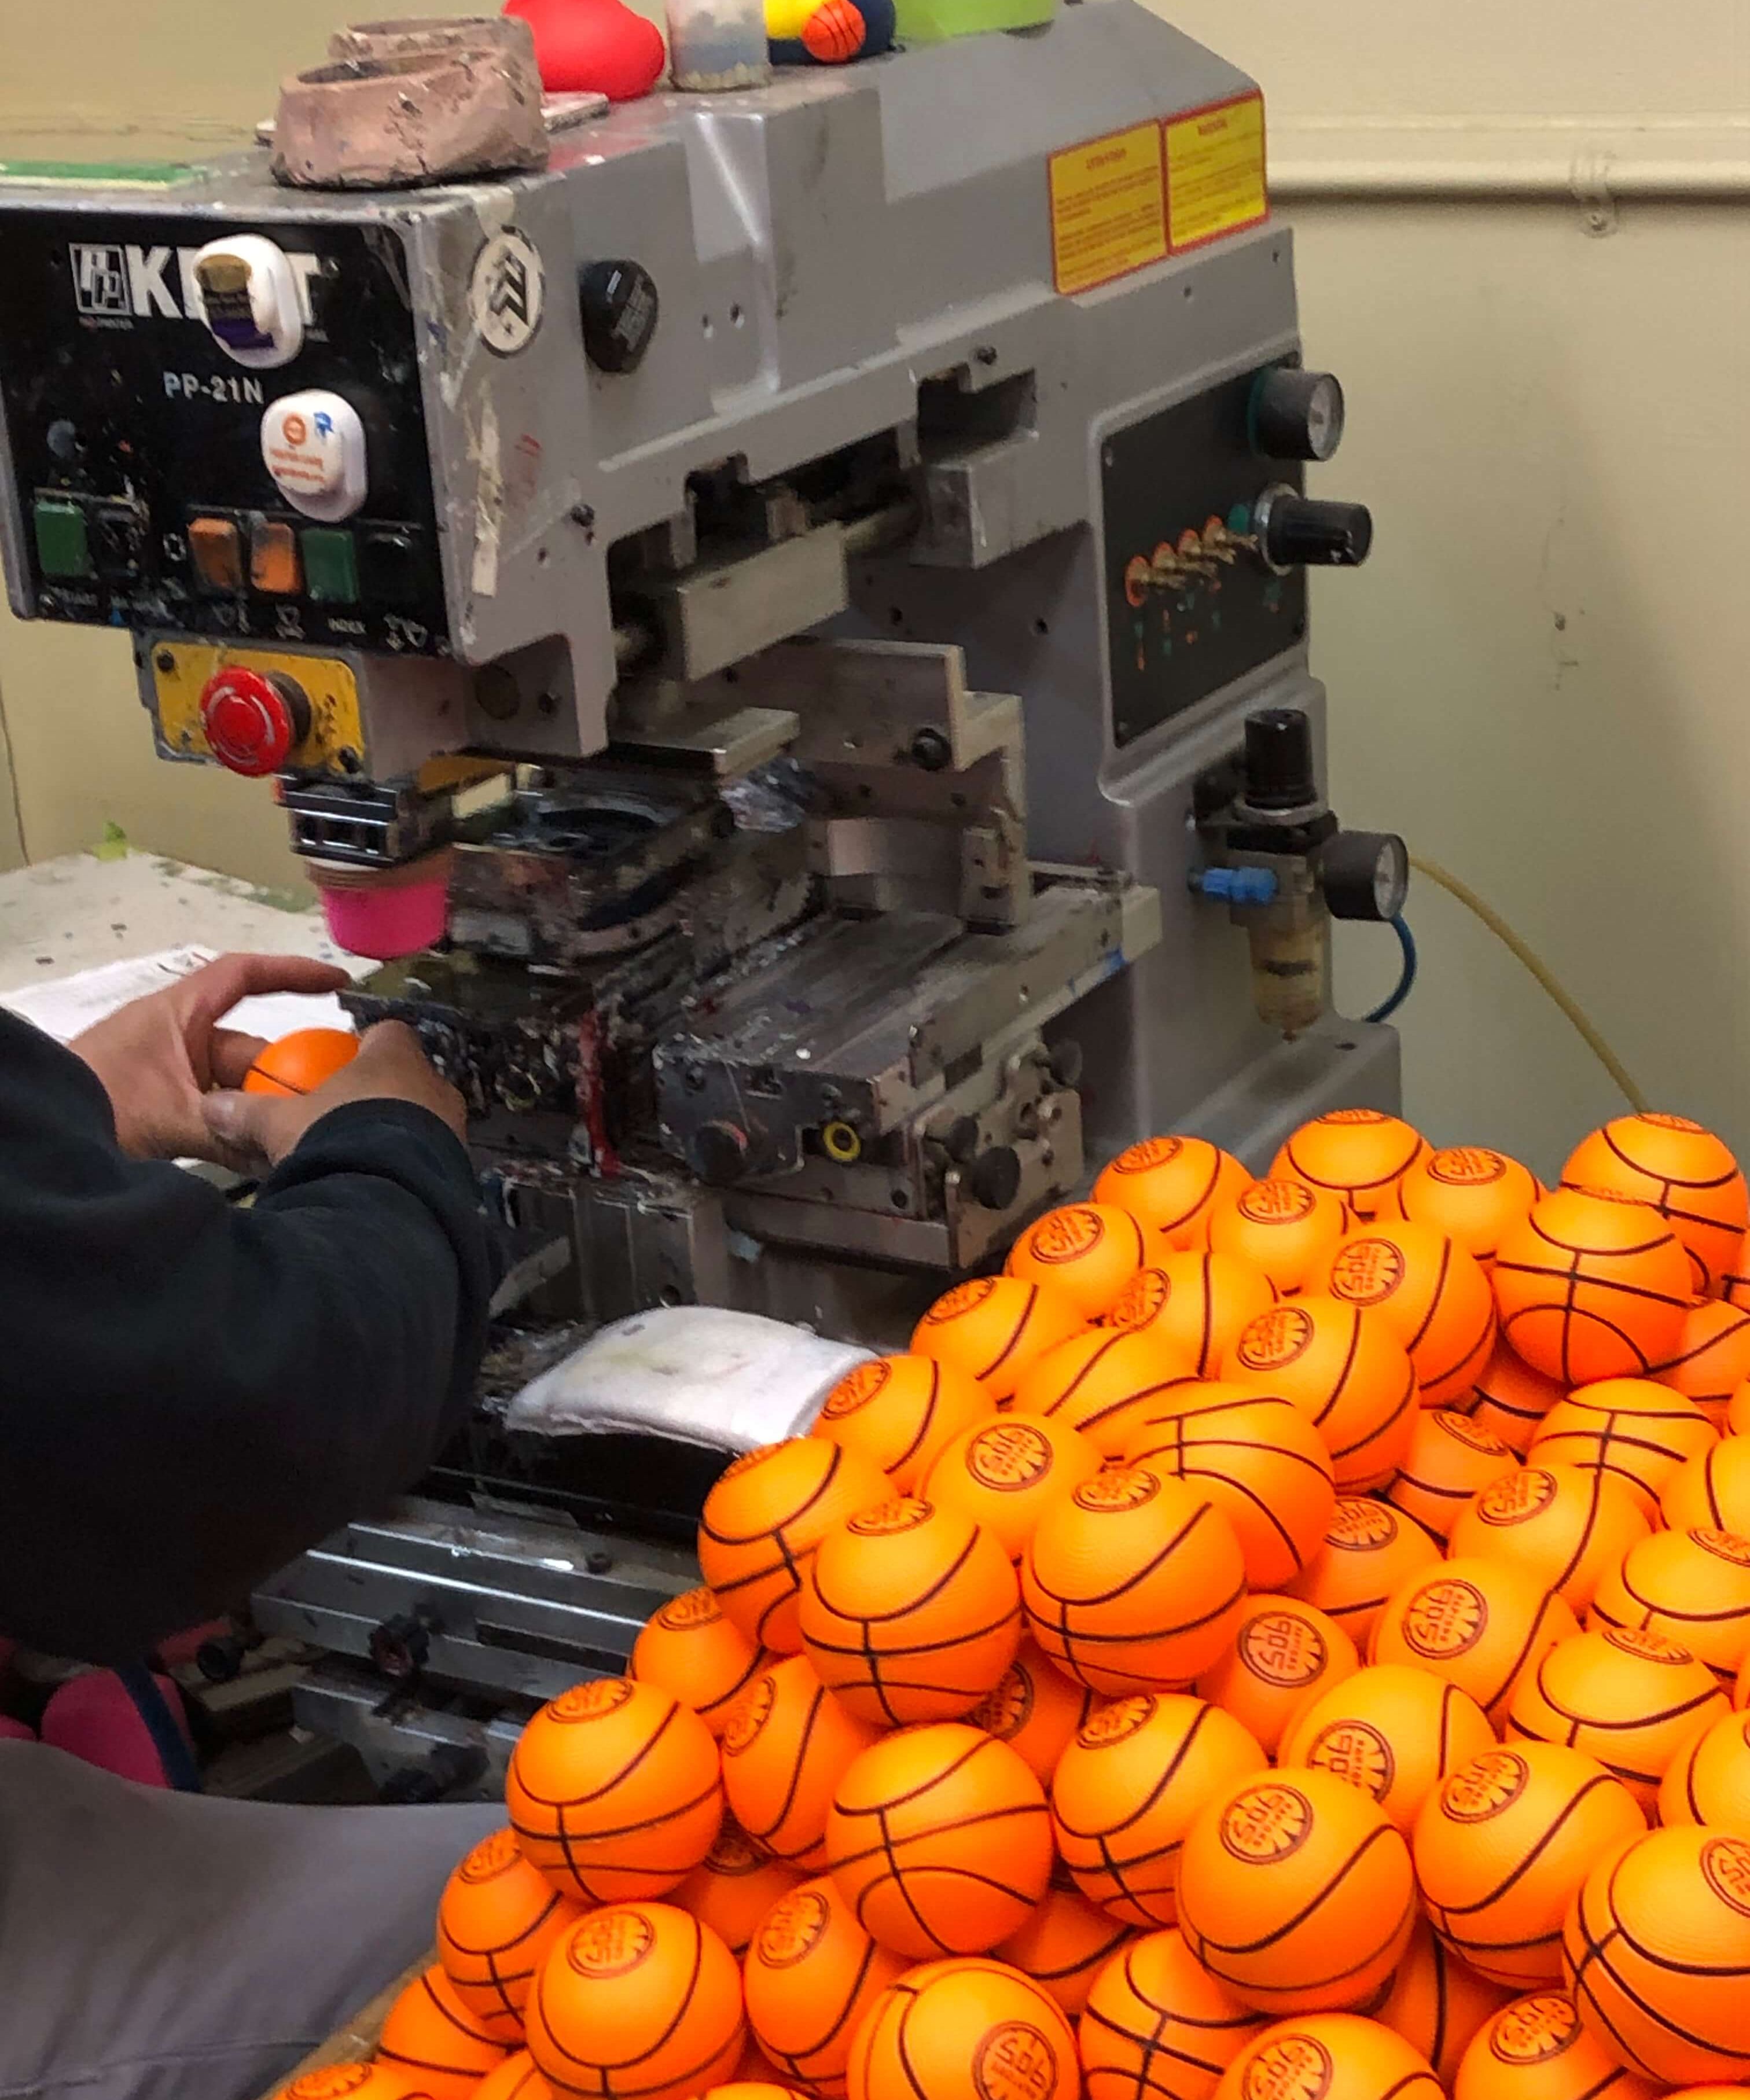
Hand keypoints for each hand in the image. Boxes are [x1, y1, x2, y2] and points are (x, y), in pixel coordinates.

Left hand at [69, 952, 350, 1162]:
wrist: (41, 1132)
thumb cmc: (94, 1102)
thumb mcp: (170, 1117)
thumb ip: (231, 1134)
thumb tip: (283, 1149)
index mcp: (179, 1014)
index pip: (244, 976)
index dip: (293, 973)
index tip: (337, 983)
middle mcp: (180, 1036)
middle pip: (251, 1047)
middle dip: (284, 1075)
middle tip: (321, 1103)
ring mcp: (173, 1071)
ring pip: (237, 1084)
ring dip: (261, 1110)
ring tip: (295, 1136)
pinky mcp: (166, 1103)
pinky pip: (218, 1110)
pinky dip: (239, 1128)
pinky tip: (263, 1152)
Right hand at [201, 1020, 466, 1169]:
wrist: (387, 1197)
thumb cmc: (333, 1137)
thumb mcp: (281, 1124)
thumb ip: (248, 1111)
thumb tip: (212, 1107)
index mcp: (394, 1054)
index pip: (387, 1032)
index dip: (364, 1045)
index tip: (342, 1064)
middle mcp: (434, 1081)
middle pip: (407, 1075)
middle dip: (381, 1092)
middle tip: (346, 1116)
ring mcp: (452, 1123)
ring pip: (424, 1115)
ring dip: (399, 1128)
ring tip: (363, 1153)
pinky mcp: (459, 1162)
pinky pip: (433, 1152)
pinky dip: (411, 1160)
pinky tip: (384, 1179)